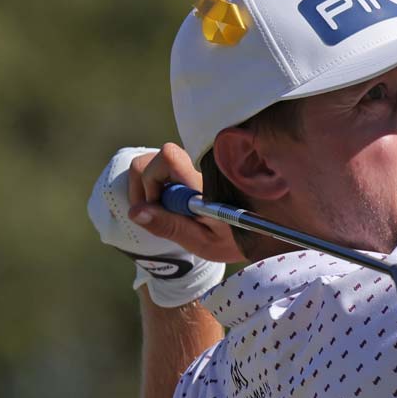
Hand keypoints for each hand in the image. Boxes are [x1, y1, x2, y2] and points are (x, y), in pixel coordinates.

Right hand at [126, 143, 242, 264]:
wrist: (261, 233)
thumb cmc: (234, 240)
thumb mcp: (203, 241)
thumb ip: (170, 226)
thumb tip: (136, 211)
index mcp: (203, 181)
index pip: (168, 156)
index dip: (151, 181)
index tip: (158, 208)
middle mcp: (198, 167)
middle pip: (153, 159)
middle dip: (146, 186)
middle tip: (158, 213)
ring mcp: (194, 166)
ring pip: (154, 163)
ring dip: (151, 187)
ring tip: (166, 213)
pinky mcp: (192, 170)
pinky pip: (164, 171)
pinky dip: (161, 188)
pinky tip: (174, 207)